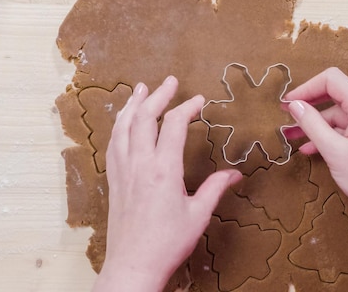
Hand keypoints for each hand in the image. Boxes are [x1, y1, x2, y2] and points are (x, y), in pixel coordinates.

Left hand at [93, 76, 241, 291]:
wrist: (133, 265)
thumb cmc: (167, 243)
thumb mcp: (198, 215)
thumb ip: (215, 189)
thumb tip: (235, 174)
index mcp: (163, 170)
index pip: (174, 126)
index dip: (187, 108)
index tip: (199, 100)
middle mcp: (139, 164)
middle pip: (145, 118)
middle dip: (158, 95)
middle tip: (170, 81)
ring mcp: (123, 171)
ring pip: (124, 127)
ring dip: (133, 105)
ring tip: (140, 89)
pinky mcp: (113, 180)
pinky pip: (113, 144)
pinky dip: (119, 126)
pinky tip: (123, 121)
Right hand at [284, 67, 347, 211]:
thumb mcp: (334, 151)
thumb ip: (312, 124)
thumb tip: (294, 105)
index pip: (332, 80)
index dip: (307, 88)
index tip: (288, 103)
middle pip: (334, 95)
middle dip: (308, 105)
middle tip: (286, 115)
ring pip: (337, 115)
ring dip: (314, 124)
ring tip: (291, 136)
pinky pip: (344, 129)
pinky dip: (327, 135)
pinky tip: (310, 148)